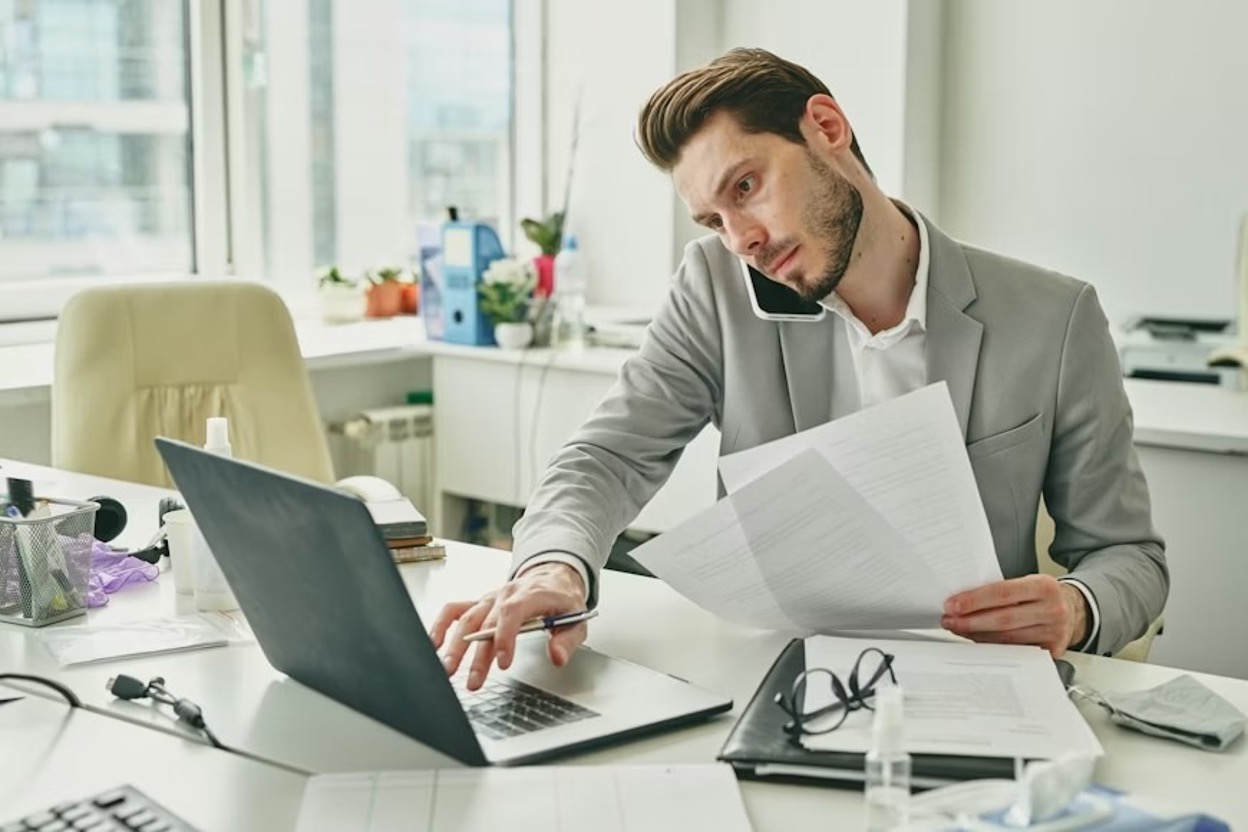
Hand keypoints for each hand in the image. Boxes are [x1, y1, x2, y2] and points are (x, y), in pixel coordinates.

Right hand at [429, 562, 587, 690]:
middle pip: (486, 622)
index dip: (505, 636)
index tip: (503, 662)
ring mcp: (489, 599)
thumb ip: (567, 640)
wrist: (552, 576)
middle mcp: (505, 594)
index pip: (513, 612)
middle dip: (477, 654)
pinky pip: (454, 610)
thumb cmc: (562, 599)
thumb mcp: (577, 618)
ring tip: (448, 670)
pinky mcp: (479, 604)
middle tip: (473, 681)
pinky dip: (441, 625)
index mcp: (531, 594)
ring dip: (455, 645)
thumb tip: (557, 657)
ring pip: (467, 619)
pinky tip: (434, 644)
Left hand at [942, 574, 1087, 656]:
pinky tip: (977, 640)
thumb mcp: (1027, 583)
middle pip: (1003, 619)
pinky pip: (1015, 650)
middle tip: (949, 620)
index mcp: (1044, 586)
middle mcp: (1052, 610)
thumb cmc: (1042, 595)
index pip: (1002, 593)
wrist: (1073, 610)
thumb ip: (1002, 590)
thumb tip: (963, 600)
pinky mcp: (1052, 651)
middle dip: (970, 621)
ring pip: (1007, 638)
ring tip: (958, 629)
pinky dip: (992, 646)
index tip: (952, 605)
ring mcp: (1054, 633)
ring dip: (977, 635)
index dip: (974, 600)